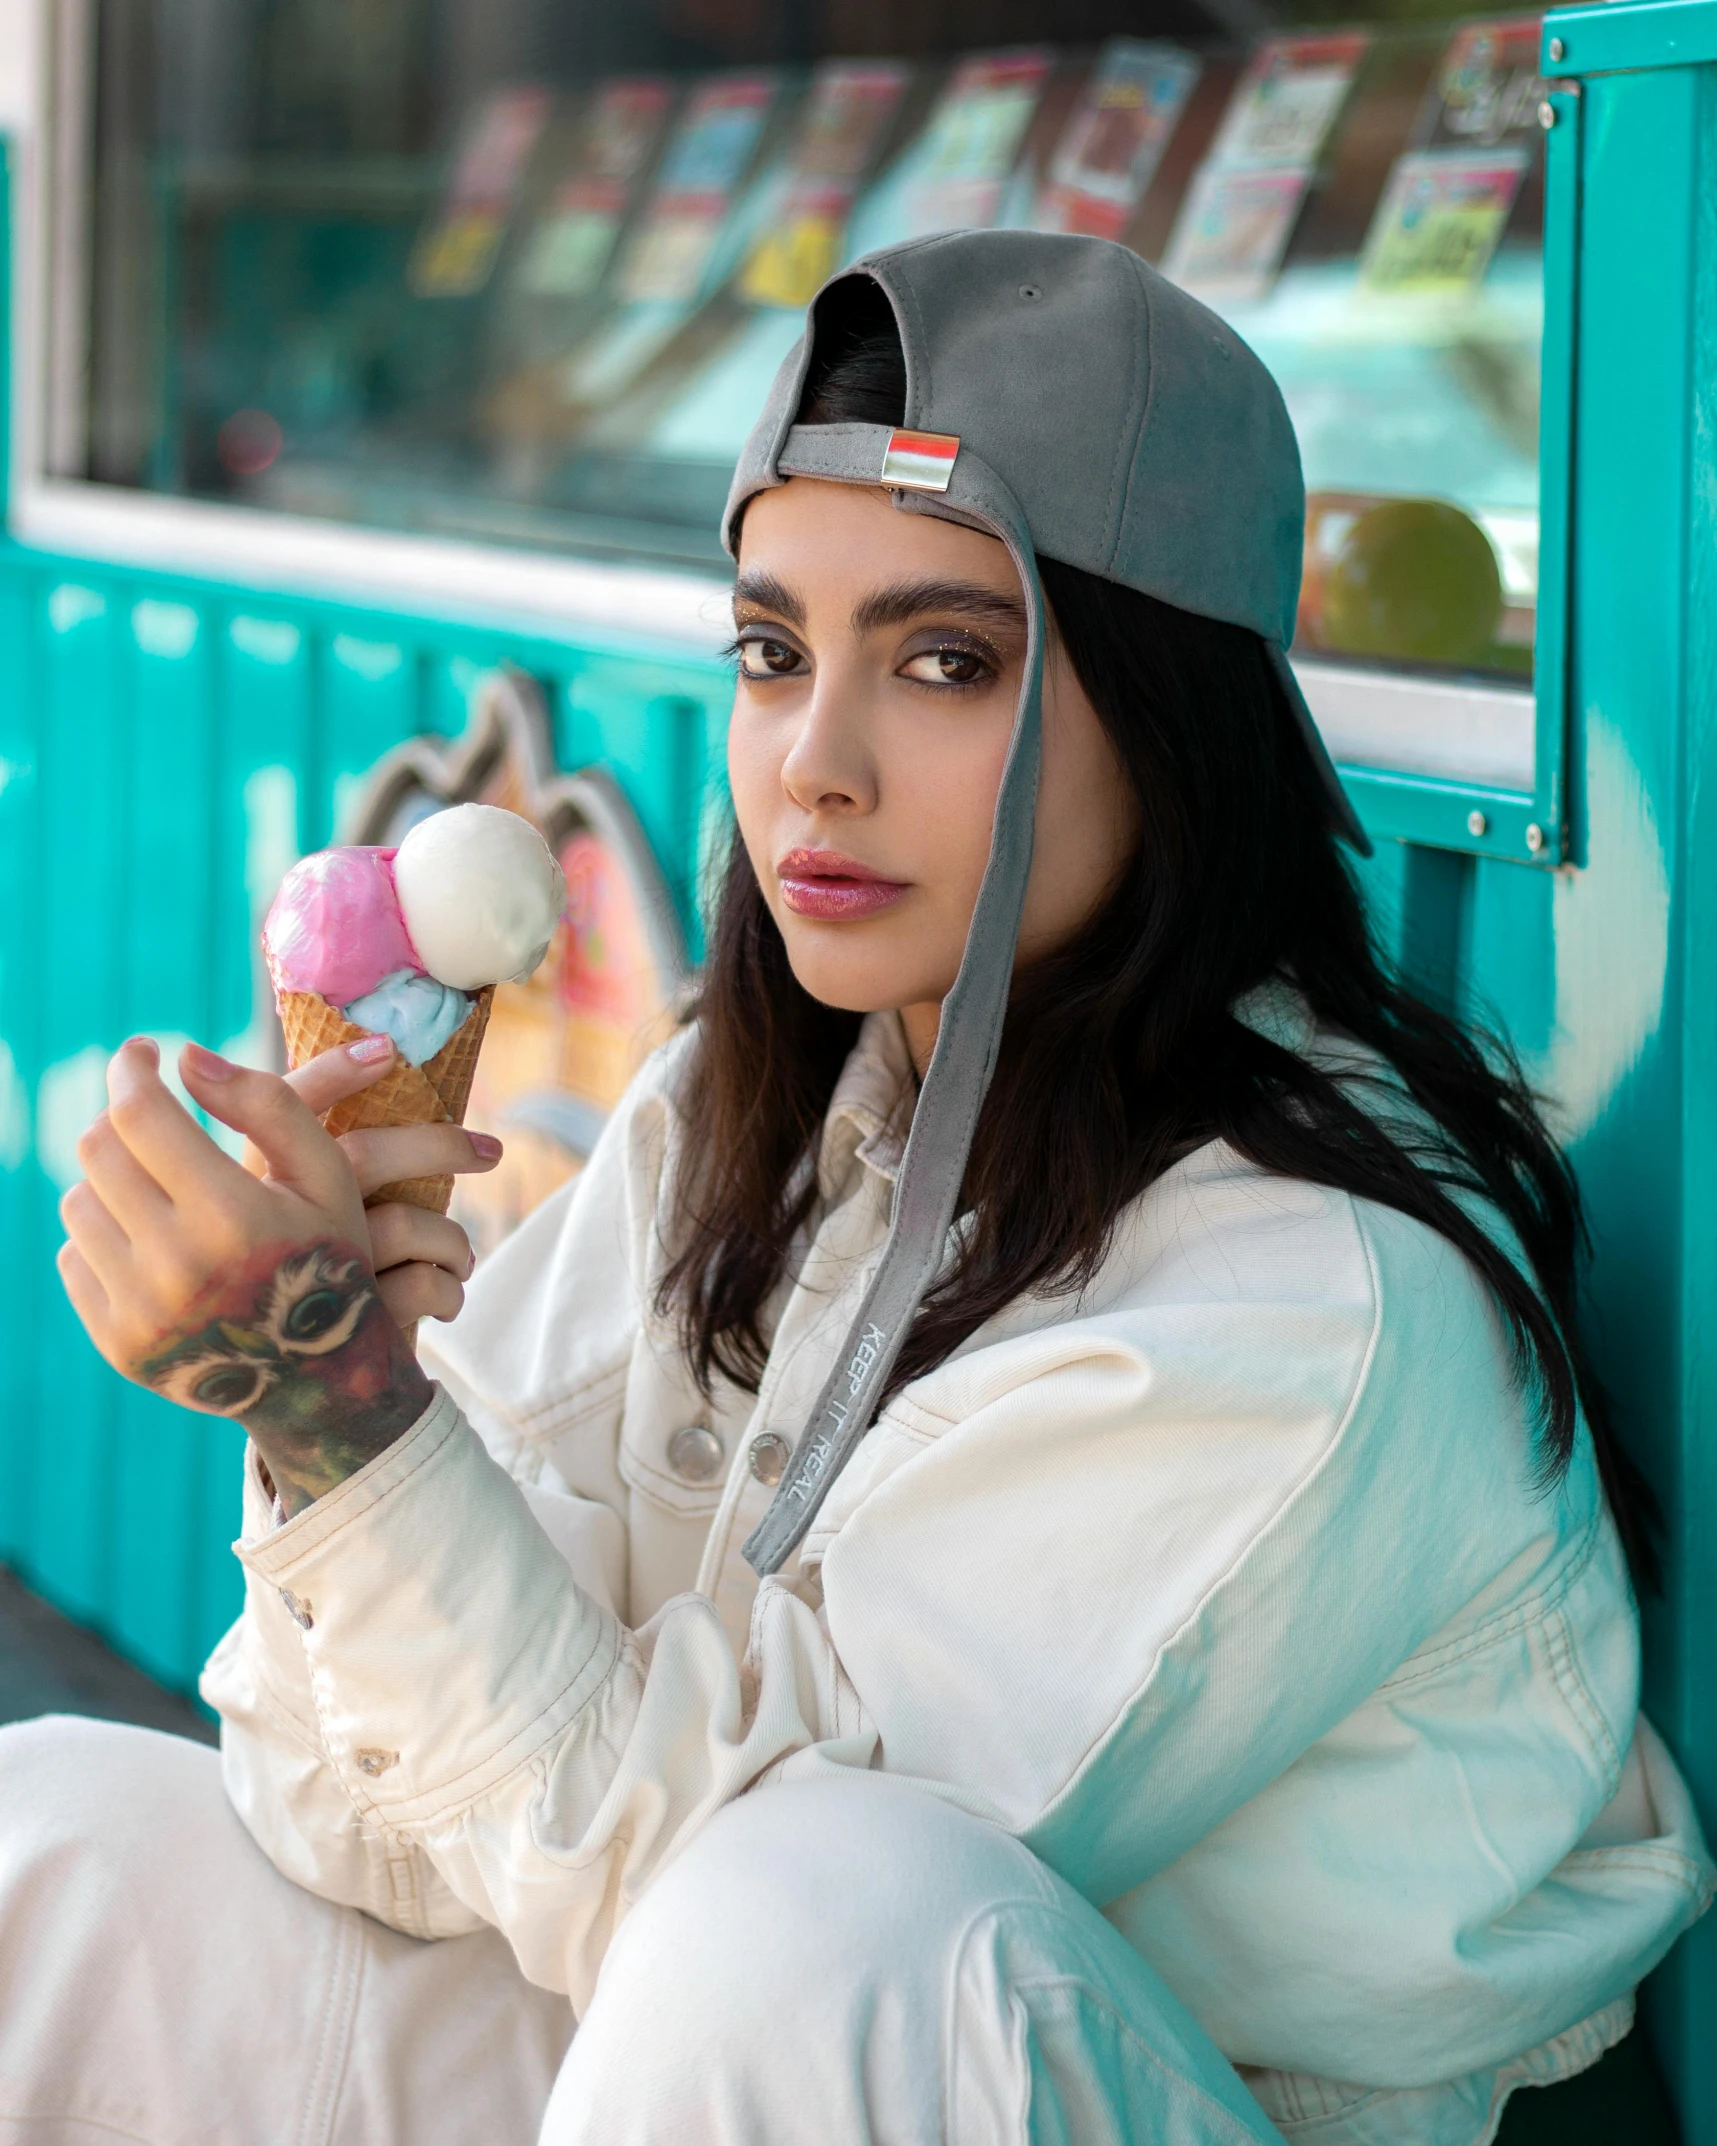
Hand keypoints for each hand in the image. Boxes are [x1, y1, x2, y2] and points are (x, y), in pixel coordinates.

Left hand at [57, 1036, 441, 1514]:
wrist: (321, 1381)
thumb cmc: (328, 1257)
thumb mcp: (329, 1176)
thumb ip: (268, 1104)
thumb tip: (187, 1058)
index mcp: (233, 1216)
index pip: (140, 1114)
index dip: (132, 1068)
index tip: (144, 1050)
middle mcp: (178, 1267)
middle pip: (98, 1150)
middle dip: (119, 1115)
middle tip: (147, 1109)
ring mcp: (140, 1311)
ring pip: (78, 1201)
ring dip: (111, 1176)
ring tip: (156, 1179)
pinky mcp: (115, 1343)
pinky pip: (74, 1256)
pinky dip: (104, 1234)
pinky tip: (151, 1235)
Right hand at [270, 1046, 502, 1329]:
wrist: (294, 1401)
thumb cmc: (303, 1294)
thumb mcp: (297, 1222)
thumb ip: (316, 1160)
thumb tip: (382, 1067)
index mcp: (256, 1187)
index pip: (288, 1109)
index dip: (336, 1072)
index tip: (390, 1050)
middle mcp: (278, 1225)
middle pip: (364, 1157)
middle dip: (438, 1145)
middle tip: (491, 1149)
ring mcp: (314, 1274)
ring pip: (409, 1224)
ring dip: (452, 1240)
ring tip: (463, 1257)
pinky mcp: (351, 1324)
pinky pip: (425, 1284)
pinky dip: (449, 1288)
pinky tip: (448, 1296)